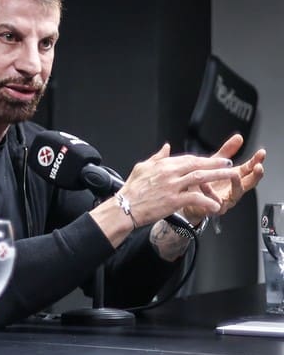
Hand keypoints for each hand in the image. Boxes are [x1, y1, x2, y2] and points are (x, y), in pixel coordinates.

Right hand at [117, 143, 239, 227]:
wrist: (125, 207)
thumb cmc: (131, 190)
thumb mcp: (142, 168)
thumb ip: (157, 157)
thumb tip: (166, 147)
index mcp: (163, 164)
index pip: (188, 158)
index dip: (204, 159)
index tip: (213, 160)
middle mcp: (169, 173)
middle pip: (198, 164)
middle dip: (216, 163)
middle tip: (228, 164)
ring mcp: (172, 186)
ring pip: (200, 177)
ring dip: (218, 176)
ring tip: (230, 176)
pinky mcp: (173, 200)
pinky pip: (195, 198)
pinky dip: (207, 202)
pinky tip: (215, 205)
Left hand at [181, 134, 264, 223]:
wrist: (188, 199)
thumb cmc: (203, 181)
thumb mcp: (215, 163)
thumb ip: (227, 151)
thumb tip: (238, 137)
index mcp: (234, 176)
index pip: (249, 168)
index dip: (256, 161)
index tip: (261, 153)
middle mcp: (233, 188)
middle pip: (249, 182)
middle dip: (255, 174)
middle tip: (258, 167)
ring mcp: (226, 199)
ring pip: (236, 192)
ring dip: (236, 183)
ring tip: (235, 174)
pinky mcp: (215, 208)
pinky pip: (215, 201)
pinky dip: (210, 193)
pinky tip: (205, 185)